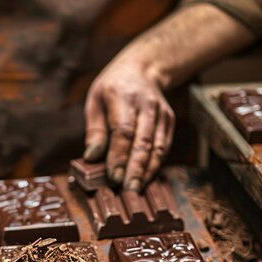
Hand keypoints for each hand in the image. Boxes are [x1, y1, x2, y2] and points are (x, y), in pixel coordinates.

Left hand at [83, 54, 174, 190]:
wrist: (142, 70)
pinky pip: (164, 147)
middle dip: (135, 169)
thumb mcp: (95, 102)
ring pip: (157, 147)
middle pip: (143, 141)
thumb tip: (92, 158)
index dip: (119, 156)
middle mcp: (146, 104)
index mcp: (123, 96)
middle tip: (128, 190)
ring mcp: (161, 113)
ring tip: (136, 190)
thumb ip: (95, 131)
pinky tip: (145, 179)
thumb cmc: (112, 89)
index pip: (123, 131)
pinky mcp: (169, 121)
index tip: (114, 177)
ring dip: (147, 171)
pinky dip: (155, 165)